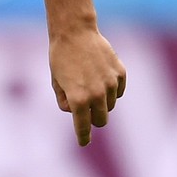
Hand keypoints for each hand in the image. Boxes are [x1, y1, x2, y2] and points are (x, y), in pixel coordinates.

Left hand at [50, 29, 125, 146]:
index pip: (83, 127)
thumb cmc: (61, 59)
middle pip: (101, 120)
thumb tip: (76, 111)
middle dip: (93, 119)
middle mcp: (96, 94)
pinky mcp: (120, 74)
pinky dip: (111, 90)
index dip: (83, 137)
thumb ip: (66, 101)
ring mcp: (110, 84)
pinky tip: (101, 77)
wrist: (75, 33)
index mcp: (78, 99)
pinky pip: (119, 91)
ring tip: (89, 84)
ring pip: (110, 105)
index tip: (84, 142)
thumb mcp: (56, 83)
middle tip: (86, 110)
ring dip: (102, 102)